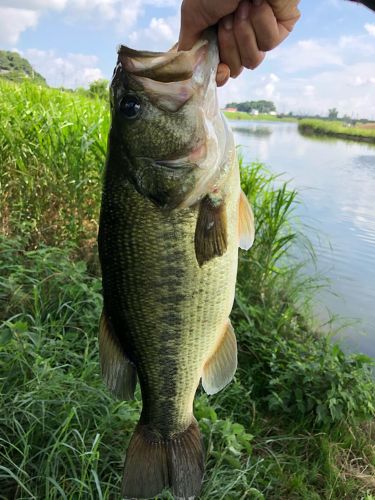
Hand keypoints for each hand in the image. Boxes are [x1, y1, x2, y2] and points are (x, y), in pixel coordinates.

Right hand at [178, 0, 300, 85]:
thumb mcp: (192, 15)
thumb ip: (188, 45)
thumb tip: (187, 68)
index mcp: (220, 38)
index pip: (224, 72)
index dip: (221, 75)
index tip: (220, 70)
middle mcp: (241, 38)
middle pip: (237, 69)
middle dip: (229, 45)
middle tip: (226, 18)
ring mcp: (262, 34)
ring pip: (253, 59)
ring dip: (243, 32)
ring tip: (241, 7)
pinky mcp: (282, 28)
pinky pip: (269, 43)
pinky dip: (260, 22)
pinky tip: (258, 3)